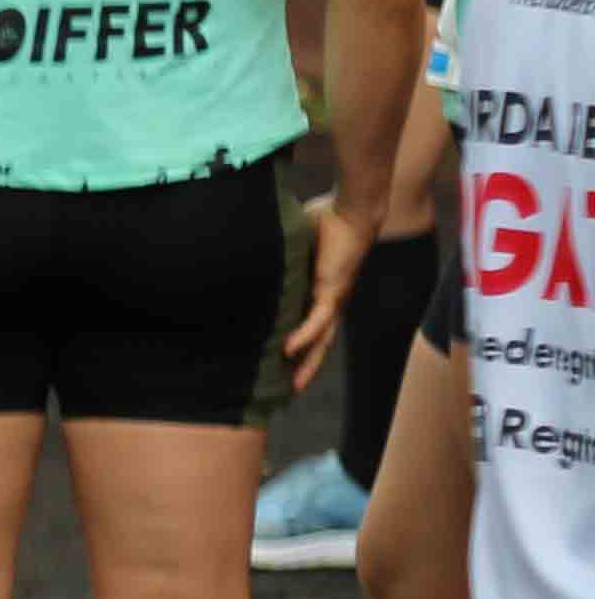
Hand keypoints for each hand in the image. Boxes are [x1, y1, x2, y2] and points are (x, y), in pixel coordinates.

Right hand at [281, 192, 371, 391]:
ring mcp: (333, 298)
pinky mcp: (333, 291)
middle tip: (291, 388)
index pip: (310, 322)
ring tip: (294, 385)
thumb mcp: (292, 241)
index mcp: (321, 289)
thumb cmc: (326, 219)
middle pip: (320, 341)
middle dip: (307, 366)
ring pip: (322, 340)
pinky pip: (317, 321)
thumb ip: (276, 251)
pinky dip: (304, 336)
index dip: (299, 342)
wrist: (352, 211)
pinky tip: (288, 350)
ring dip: (309, 363)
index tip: (282, 360)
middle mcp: (330, 300)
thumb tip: (247, 245)